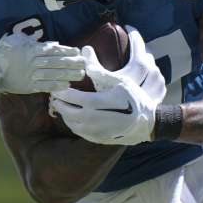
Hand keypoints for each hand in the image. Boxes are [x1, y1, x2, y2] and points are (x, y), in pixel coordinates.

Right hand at [0, 32, 85, 94]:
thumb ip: (34, 42)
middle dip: (72, 63)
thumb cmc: (5, 51)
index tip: (77, 52)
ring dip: (68, 75)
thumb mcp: (18, 41)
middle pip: (56, 62)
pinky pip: (44, 86)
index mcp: (31, 50)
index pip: (53, 50)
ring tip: (80, 75)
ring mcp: (31, 75)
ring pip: (53, 74)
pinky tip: (66, 85)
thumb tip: (52, 44)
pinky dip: (56, 86)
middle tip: (84, 64)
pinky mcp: (28, 86)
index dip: (67, 51)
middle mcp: (33, 62)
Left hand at [49, 29, 163, 145]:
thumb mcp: (122, 82)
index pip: (73, 98)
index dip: (62, 93)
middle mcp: (95, 120)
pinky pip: (79, 132)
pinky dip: (72, 124)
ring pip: (72, 124)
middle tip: (54, 96)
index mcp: (99, 104)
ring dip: (64, 115)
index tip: (56, 87)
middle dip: (59, 104)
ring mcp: (96, 132)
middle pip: (69, 112)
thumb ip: (101, 73)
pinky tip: (72, 117)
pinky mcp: (98, 139)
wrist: (148, 123)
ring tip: (61, 105)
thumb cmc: (135, 99)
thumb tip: (84, 62)